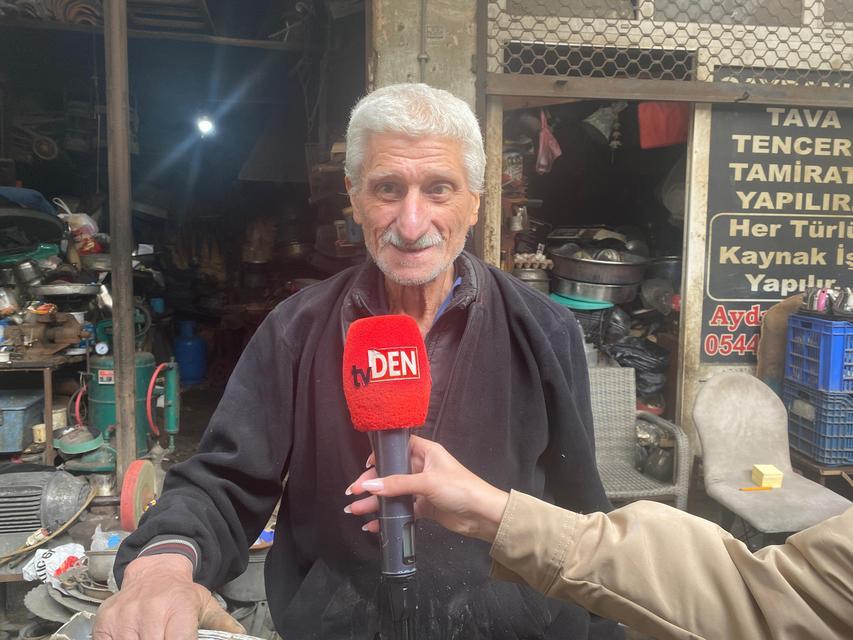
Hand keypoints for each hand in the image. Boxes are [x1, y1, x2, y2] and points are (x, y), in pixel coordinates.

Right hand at [93, 554, 244, 639]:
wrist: (154, 570)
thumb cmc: (180, 594)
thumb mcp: (205, 604)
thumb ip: (222, 624)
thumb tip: (241, 635)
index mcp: (178, 608)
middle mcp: (149, 611)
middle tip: (167, 638)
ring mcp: (124, 618)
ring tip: (154, 637)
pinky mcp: (104, 623)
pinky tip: (134, 638)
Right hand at [347, 435, 508, 542]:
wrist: (482, 515)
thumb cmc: (459, 488)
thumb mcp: (427, 482)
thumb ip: (397, 484)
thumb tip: (369, 486)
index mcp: (426, 452)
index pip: (399, 447)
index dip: (381, 454)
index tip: (366, 466)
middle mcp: (422, 467)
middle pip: (391, 472)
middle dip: (371, 483)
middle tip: (352, 493)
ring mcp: (422, 488)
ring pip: (393, 493)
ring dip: (375, 502)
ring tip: (354, 511)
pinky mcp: (424, 506)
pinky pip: (401, 509)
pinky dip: (388, 516)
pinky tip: (373, 524)